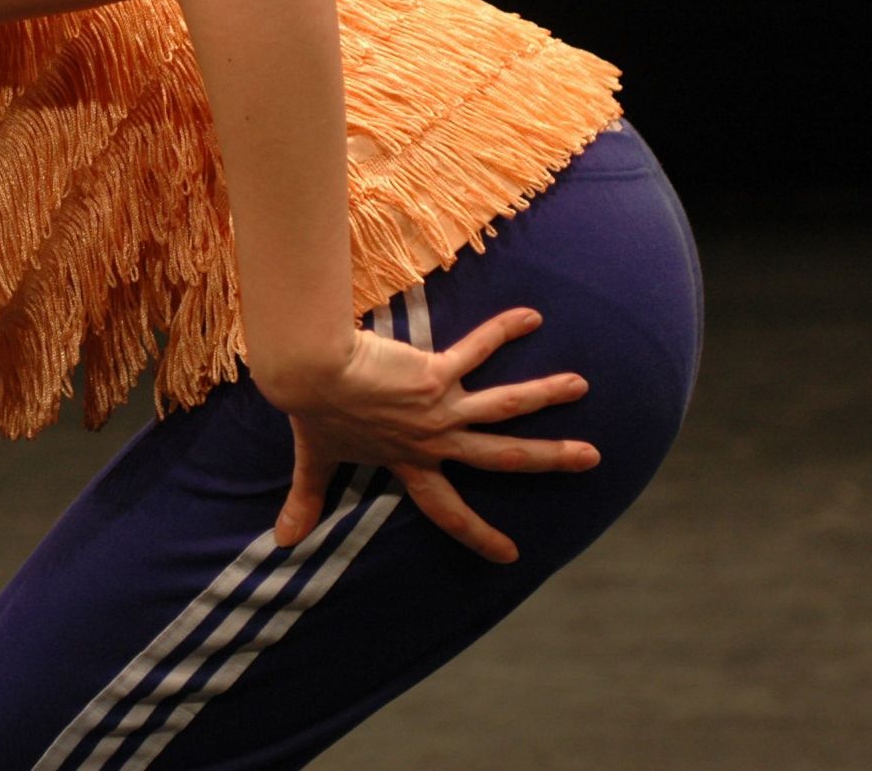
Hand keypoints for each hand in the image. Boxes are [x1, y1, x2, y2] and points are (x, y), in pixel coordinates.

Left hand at [269, 307, 597, 562]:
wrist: (309, 374)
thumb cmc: (313, 410)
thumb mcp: (315, 459)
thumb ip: (305, 499)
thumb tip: (281, 542)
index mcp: (410, 462)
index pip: (448, 511)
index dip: (477, 535)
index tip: (509, 555)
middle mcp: (434, 440)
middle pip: (501, 457)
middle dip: (548, 459)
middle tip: (590, 458)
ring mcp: (439, 407)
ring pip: (505, 405)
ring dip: (545, 393)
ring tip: (581, 385)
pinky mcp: (434, 372)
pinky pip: (476, 348)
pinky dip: (503, 330)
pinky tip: (530, 315)